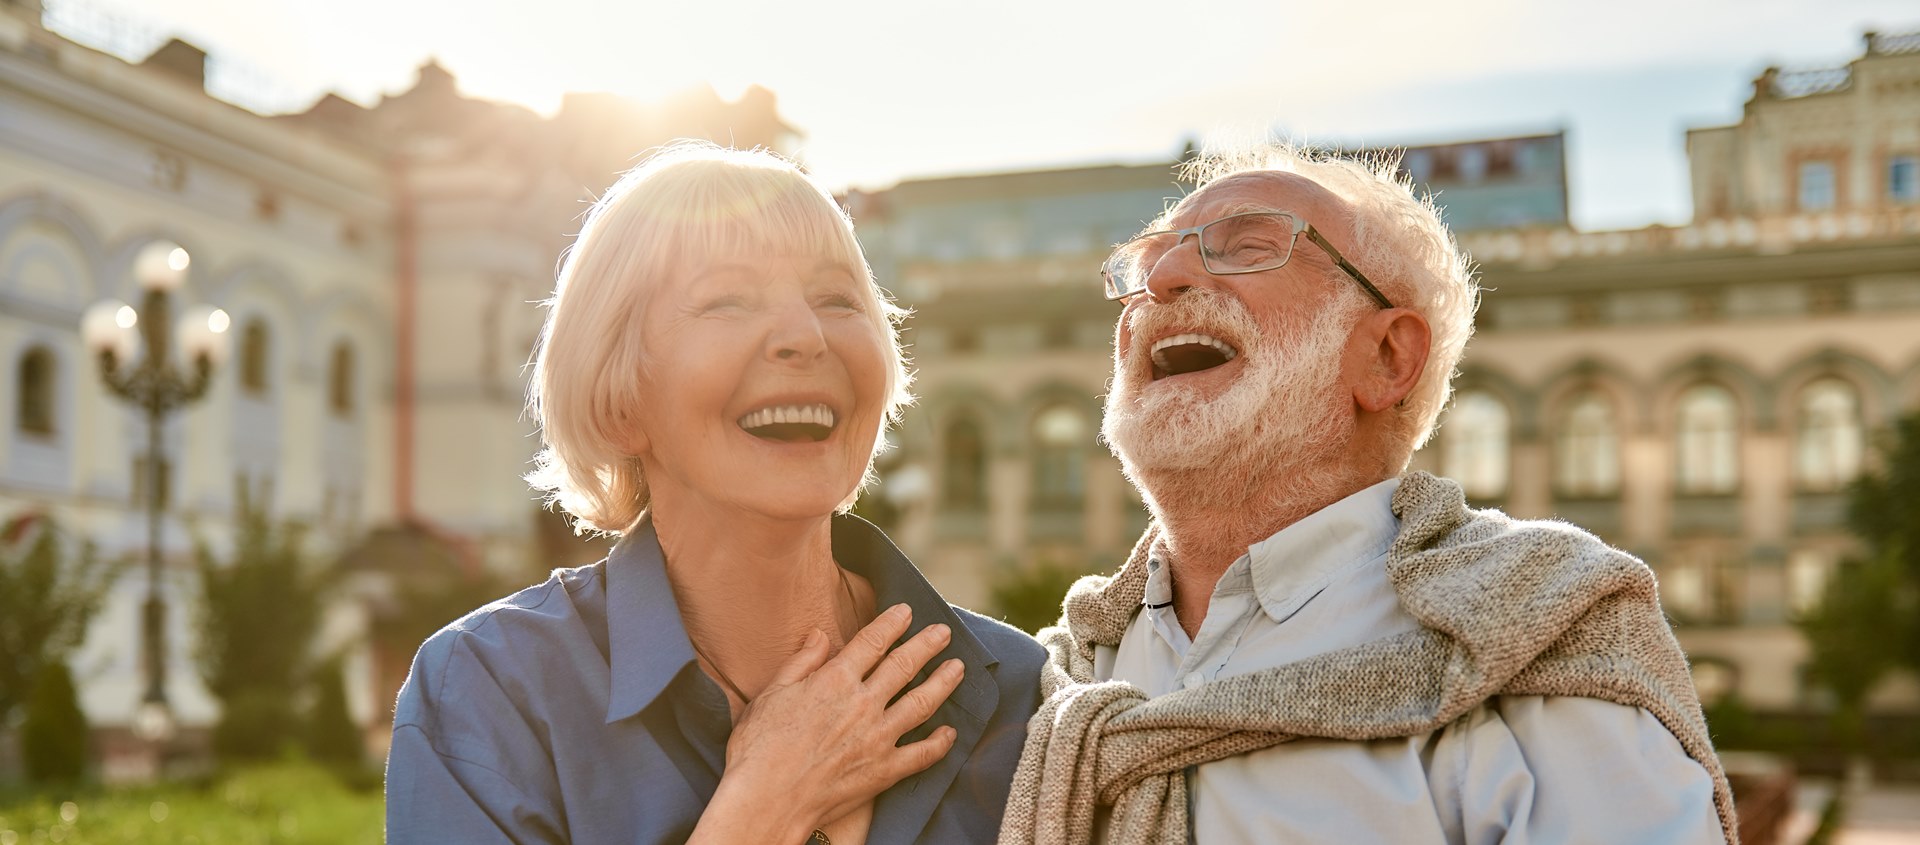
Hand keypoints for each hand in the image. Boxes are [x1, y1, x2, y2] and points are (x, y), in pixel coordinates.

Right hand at [713, 604, 964, 836]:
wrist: (766, 800)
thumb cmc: (759, 748)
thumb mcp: (771, 693)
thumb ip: (801, 662)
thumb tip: (819, 636)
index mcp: (835, 680)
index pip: (873, 642)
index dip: (893, 623)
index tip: (907, 611)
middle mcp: (863, 704)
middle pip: (904, 665)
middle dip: (927, 645)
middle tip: (943, 632)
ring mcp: (878, 738)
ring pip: (922, 702)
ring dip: (944, 682)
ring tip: (958, 668)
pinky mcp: (884, 771)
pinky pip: (922, 754)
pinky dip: (940, 742)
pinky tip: (951, 732)